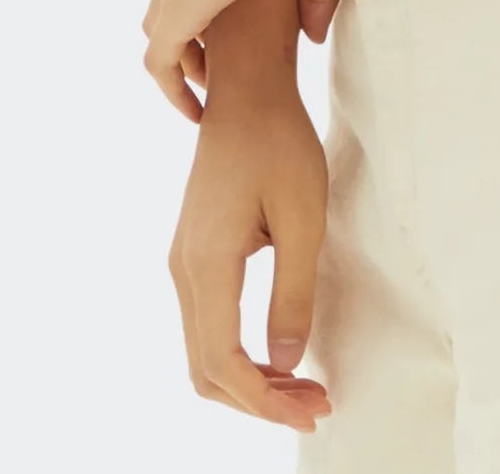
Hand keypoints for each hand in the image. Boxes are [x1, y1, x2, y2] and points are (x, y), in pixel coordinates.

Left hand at [145, 0, 343, 119]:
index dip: (215, 4)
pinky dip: (172, 86)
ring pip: (161, 30)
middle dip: (195, 37)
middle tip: (222, 66)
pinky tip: (196, 110)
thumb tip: (315, 35)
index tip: (237, 30)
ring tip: (209, 88)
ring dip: (183, 62)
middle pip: (176, 2)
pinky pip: (158, 61)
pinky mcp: (177, 9)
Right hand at [169, 72, 333, 435]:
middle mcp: (183, 270)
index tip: (312, 410)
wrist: (248, 90)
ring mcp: (183, 263)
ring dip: (250, 379)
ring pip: (204, 351)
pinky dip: (239, 352)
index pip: (224, 362)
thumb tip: (287, 360)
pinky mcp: (194, 254)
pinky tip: (279, 354)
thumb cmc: (280, 142)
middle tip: (316, 406)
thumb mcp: (303, 215)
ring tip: (304, 389)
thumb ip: (292, 290)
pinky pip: (208, 324)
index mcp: (206, 264)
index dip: (265, 399)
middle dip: (259, 400)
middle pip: (207, 369)